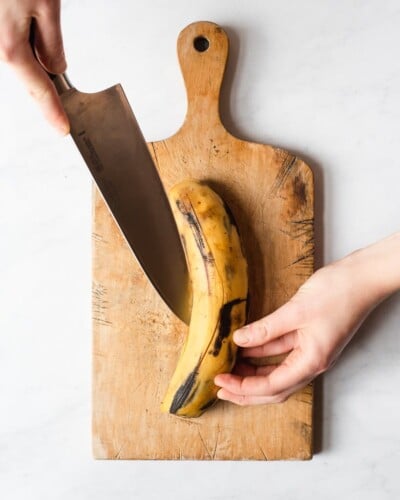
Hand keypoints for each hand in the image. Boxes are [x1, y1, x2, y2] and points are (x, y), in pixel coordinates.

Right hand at [0, 0, 68, 133]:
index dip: (53, 111)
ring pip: (13, 53)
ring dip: (27, 44)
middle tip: (50, 51)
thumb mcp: (45, 2)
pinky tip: (18, 8)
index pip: (39, 91)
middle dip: (41, 70)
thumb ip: (51, 43)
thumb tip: (54, 68)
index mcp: (9, 48)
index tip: (62, 128)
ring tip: (31, 8)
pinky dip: (17, 30)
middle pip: (23, 71)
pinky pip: (5, 39)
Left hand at [215, 233, 399, 405]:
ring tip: (228, 370)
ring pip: (276, 371)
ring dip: (252, 373)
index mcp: (311, 361)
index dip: (244, 387)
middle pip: (274, 388)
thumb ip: (266, 328)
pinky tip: (245, 349)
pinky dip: (262, 354)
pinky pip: (280, 352)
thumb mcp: (296, 311)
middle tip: (220, 386)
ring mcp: (310, 351)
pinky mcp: (308, 337)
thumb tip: (239, 340)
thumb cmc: (337, 293)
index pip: (272, 385)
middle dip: (246, 390)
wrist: (362, 278)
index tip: (221, 381)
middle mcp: (311, 362)